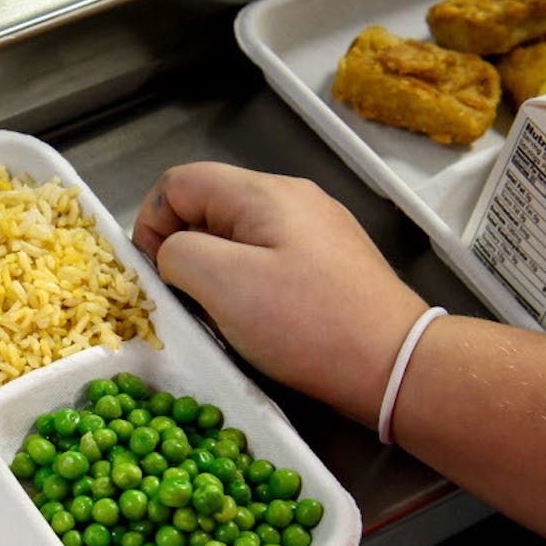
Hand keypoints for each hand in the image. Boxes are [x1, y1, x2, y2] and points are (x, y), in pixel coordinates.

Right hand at [133, 162, 427, 426]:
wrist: (392, 364)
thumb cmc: (306, 324)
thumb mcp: (224, 285)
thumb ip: (179, 254)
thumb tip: (171, 252)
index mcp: (264, 193)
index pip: (179, 182)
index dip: (152, 223)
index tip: (157, 274)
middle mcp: (292, 197)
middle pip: (209, 205)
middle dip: (185, 248)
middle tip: (189, 300)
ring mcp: (316, 228)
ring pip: (237, 234)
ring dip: (216, 270)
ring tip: (224, 313)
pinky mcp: (330, 260)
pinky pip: (269, 256)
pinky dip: (249, 282)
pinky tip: (261, 317)